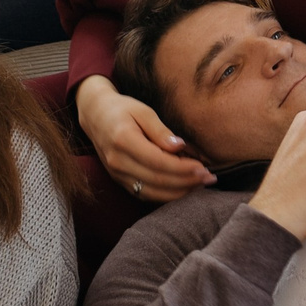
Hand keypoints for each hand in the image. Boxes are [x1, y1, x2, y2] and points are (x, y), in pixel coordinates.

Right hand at [74, 74, 213, 201]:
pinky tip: (182, 189)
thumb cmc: (122, 109)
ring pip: (151, 192)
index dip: (183, 168)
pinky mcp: (119, 181)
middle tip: (209, 179)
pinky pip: (144, 194)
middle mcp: (117, 162)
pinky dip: (165, 195)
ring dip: (179, 192)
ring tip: (200, 185)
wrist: (95, 116)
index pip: (159, 162)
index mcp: (123, 141)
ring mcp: (116, 174)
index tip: (204, 168)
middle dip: (187, 182)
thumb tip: (179, 147)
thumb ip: (161, 131)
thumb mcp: (143, 111)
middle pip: (157, 180)